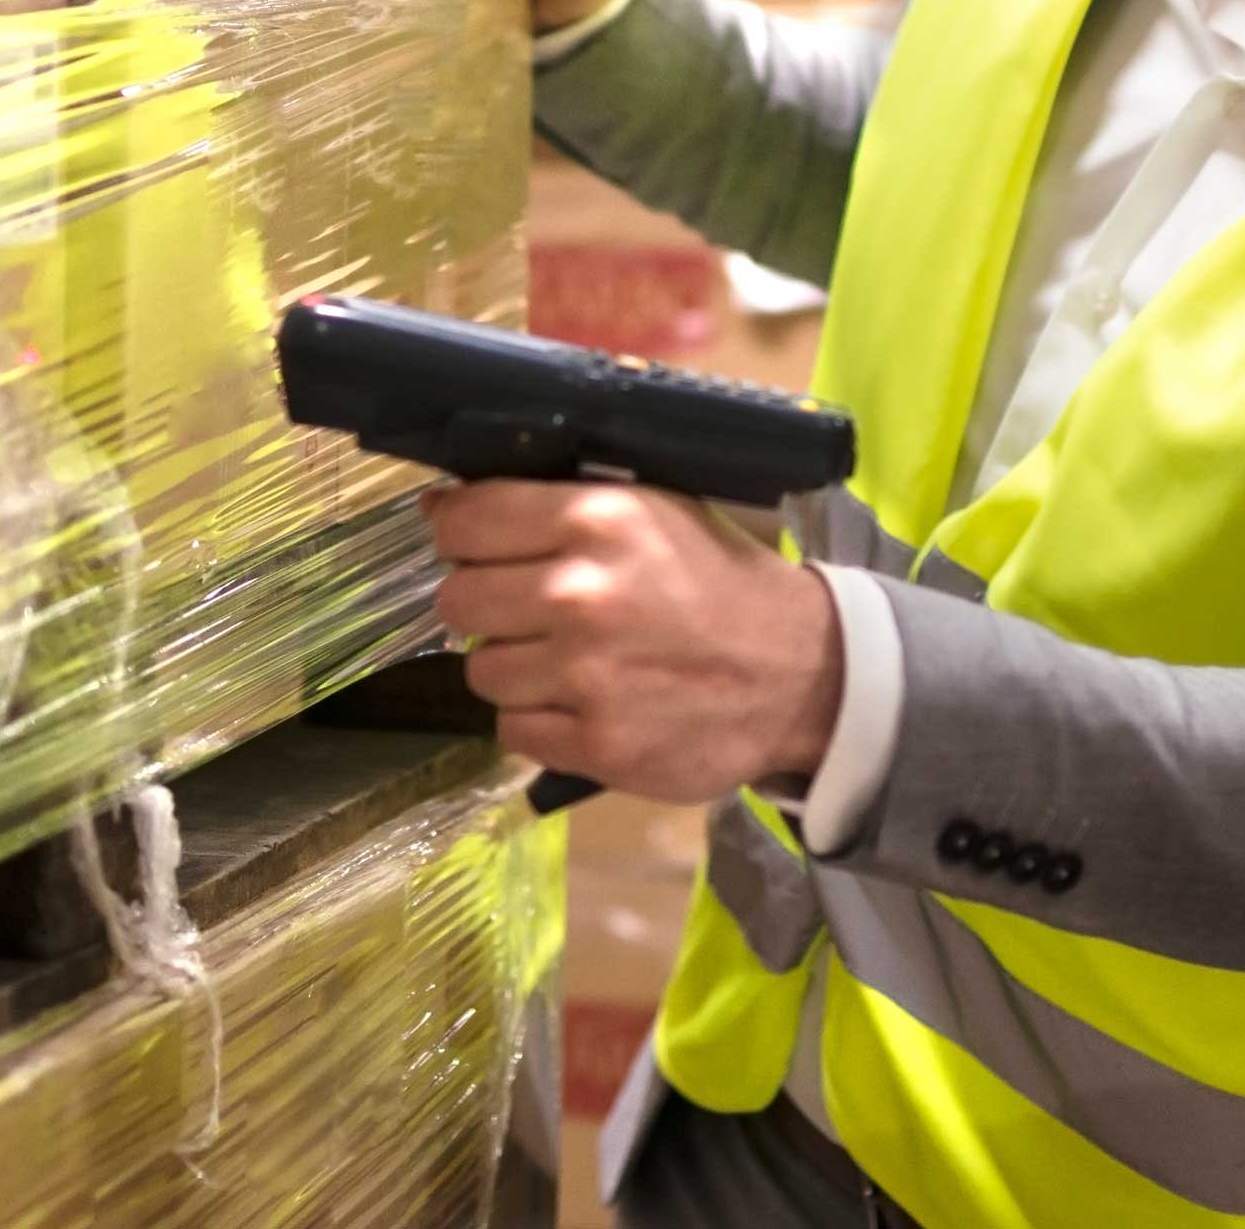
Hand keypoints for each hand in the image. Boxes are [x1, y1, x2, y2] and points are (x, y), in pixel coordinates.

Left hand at [426, 481, 841, 802]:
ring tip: (565, 660)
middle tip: (529, 610)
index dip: (462, 534)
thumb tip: (443, 505)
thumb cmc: (718, 581)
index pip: (464, 521)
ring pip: (481, 670)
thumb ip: (557, 500)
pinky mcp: (597, 744)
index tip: (480, 547)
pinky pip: (513, 730)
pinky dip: (538, 721)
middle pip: (457, 600)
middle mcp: (580, 593)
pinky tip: (582, 704)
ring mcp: (586, 675)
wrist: (801, 673)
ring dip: (513, 667)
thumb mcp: (653, 509)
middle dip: (485, 604)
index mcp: (596, 519)